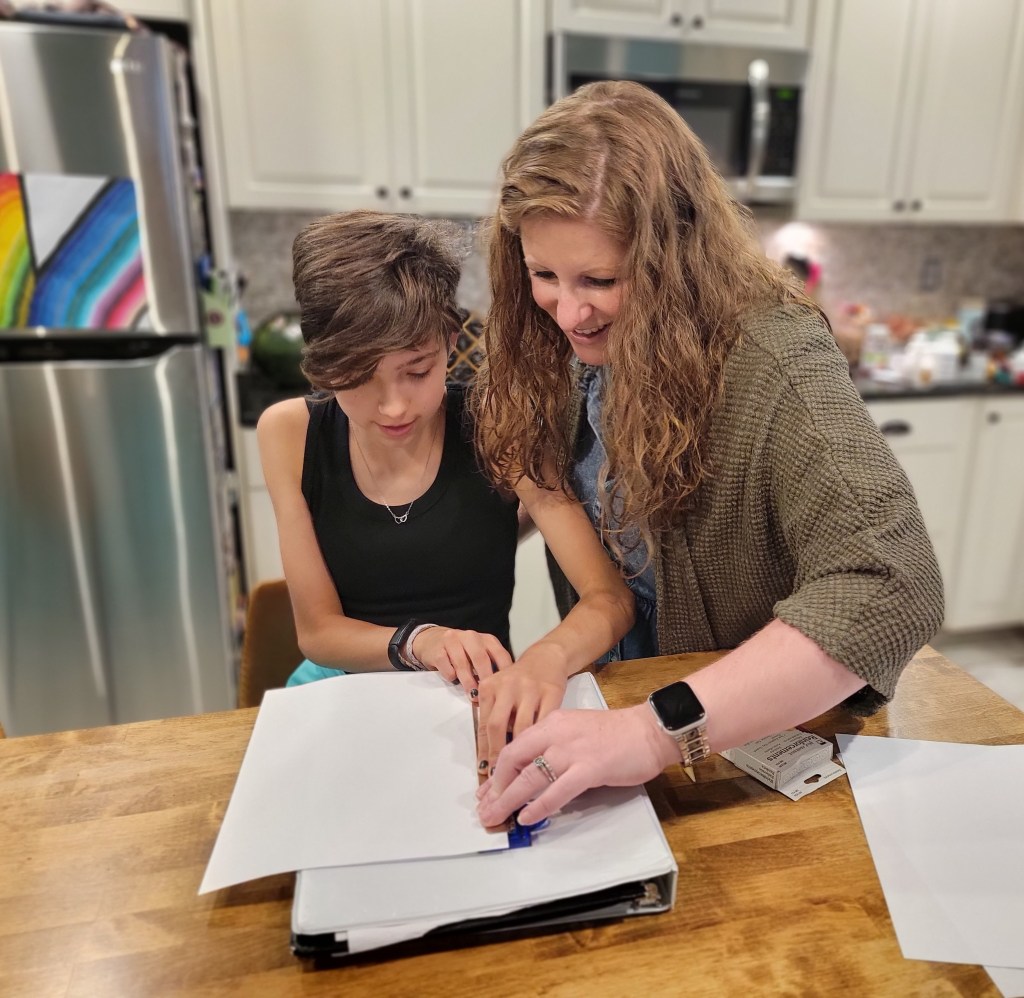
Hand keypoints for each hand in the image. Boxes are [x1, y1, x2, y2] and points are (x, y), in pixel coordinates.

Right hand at [412, 627, 512, 693]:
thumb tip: (503, 690)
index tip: (506, 690)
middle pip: (481, 658)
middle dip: (485, 678)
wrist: (433, 640)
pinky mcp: (437, 649)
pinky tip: (453, 679)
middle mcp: (471, 637)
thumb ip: (492, 668)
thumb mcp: (481, 656)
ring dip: (468, 681)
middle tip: (488, 695)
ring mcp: (453, 641)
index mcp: (487, 639)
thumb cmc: (462, 653)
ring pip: (462, 663)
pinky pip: (446, 665)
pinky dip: (450, 675)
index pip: (501, 655)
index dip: (504, 673)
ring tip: (472, 695)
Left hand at [475, 649, 568, 775]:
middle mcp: (507, 686)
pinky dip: (542, 741)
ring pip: (522, 727)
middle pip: (497, 726)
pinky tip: (542, 754)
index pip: (483, 725)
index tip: (484, 771)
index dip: (483, 751)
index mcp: (489, 687)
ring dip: (520, 753)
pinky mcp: (552, 692)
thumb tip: (487, 757)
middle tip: (500, 778)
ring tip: (519, 772)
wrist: (546, 658)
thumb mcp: (499, 692)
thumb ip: (492, 716)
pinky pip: (544, 723)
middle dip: (497, 755)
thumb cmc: (519, 681)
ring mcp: (530, 688)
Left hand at [475, 703, 680, 826]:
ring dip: (509, 800)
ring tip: (496, 817)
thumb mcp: (575, 732)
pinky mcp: (590, 768)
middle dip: (495, 789)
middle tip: (485, 810)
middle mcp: (556, 733)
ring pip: (530, 777)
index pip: (513, 748)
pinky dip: (539, 806)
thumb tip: (532, 776)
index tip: (487, 792)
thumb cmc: (616, 734)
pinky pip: (557, 790)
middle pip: (513, 761)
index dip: (496, 773)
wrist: (648, 729)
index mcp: (551, 723)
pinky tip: (527, 817)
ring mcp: (572, 750)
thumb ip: (553, 748)